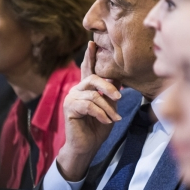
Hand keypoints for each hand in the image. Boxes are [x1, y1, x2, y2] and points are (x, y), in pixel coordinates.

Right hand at [57, 41, 121, 180]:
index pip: (87, 69)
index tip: (92, 43)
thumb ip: (111, 94)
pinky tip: (106, 121)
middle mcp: (76, 89)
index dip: (89, 56)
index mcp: (86, 88)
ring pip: (93, 95)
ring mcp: (71, 97)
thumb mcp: (109, 108)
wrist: (86, 146)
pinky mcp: (69, 107)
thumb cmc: (97, 128)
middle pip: (93, 78)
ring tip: (114, 118)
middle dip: (108, 87)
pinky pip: (89, 105)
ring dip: (107, 108)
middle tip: (119, 98)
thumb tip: (118, 78)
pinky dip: (100, 113)